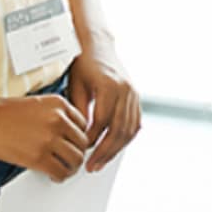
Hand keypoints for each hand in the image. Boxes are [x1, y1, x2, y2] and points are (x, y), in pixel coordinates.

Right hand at [0, 94, 89, 181]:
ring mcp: (50, 138)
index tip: (74, 145)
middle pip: (83, 143)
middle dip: (77, 153)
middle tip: (71, 159)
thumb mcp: (39, 104)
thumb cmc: (5, 112)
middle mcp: (59, 120)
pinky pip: (60, 171)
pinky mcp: (39, 157)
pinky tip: (55, 175)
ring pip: (76, 159)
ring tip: (64, 169)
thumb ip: (56, 115)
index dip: (78, 137)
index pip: (84, 124)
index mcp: (60, 104)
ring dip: (72, 167)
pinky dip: (60, 176)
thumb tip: (69, 134)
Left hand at [67, 43, 140, 171]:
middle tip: (91, 166)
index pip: (101, 121)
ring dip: (115, 149)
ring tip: (101, 162)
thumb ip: (79, 110)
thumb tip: (79, 136)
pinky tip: (114, 148)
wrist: (99, 46)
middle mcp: (126, 90)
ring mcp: (134, 94)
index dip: (90, 138)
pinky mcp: (136, 97)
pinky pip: (134, 123)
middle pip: (118, 129)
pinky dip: (125, 139)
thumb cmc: (84, 64)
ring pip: (129, 130)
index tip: (79, 150)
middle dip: (104, 151)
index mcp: (110, 86)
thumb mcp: (75, 85)